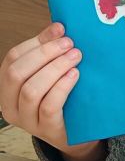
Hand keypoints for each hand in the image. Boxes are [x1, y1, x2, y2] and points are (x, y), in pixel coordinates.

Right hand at [0, 23, 99, 160]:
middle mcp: (11, 106)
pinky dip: (62, 87)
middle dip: (45, 54)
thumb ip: (51, 53)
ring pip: (31, 90)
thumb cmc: (64, 98)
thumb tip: (59, 27)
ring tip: (76, 56)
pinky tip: (75, 75)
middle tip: (70, 43)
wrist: (78, 134)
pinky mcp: (46, 130)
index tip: (61, 29)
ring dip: (55, 68)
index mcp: (8, 87)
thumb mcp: (53, 73)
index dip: (36, 41)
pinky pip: (49, 106)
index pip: (12, 58)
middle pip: (17, 73)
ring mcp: (27, 121)